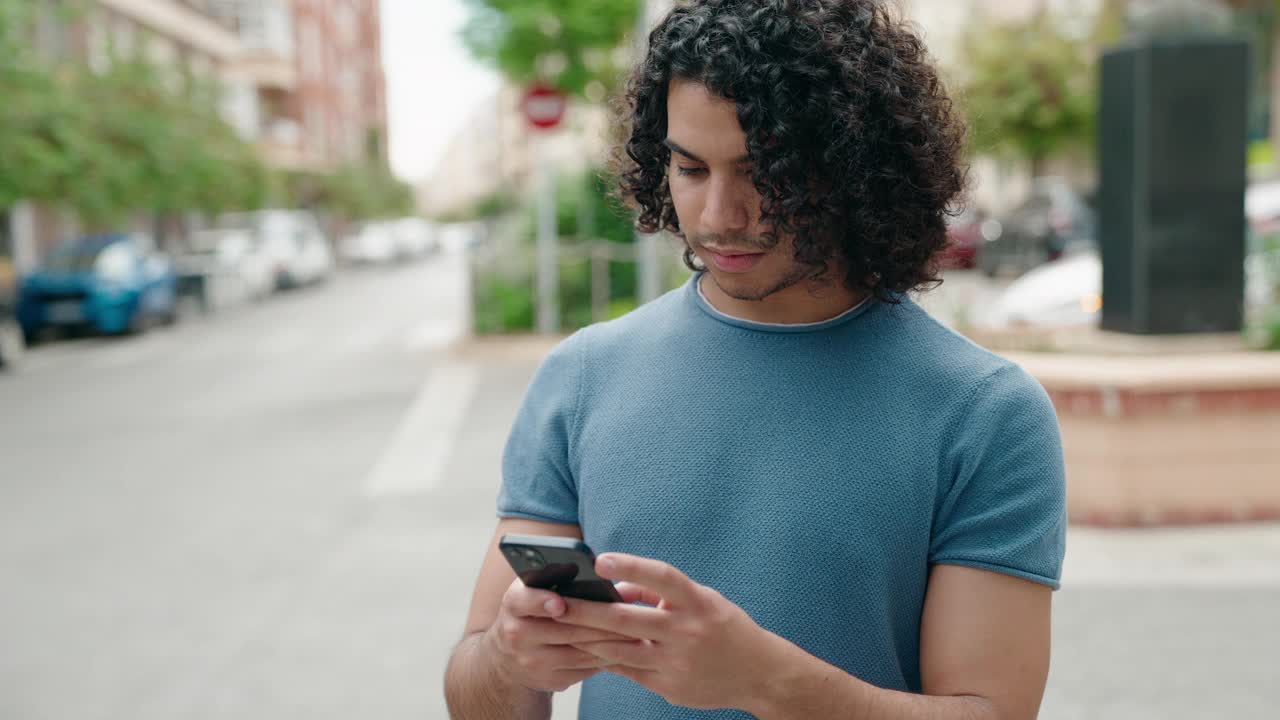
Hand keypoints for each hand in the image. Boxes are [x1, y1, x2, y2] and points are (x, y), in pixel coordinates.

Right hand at [482, 578, 629, 692]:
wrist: (507, 656)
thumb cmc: (531, 610)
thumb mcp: (532, 590)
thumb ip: (555, 578)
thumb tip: (599, 574)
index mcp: (513, 604)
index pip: (525, 600)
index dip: (542, 602)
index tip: (561, 604)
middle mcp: (517, 635)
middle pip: (564, 629)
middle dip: (600, 622)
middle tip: (629, 615)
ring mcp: (532, 662)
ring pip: (579, 651)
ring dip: (610, 642)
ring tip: (637, 633)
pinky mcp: (549, 681)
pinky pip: (584, 669)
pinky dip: (605, 658)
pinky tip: (624, 649)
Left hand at [560, 554, 784, 710]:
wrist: (759, 673)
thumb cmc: (724, 628)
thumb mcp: (701, 600)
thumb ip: (659, 595)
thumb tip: (615, 590)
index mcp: (698, 602)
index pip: (661, 577)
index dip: (630, 567)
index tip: (600, 559)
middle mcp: (687, 631)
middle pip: (627, 619)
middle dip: (586, 611)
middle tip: (555, 602)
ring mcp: (677, 662)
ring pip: (620, 650)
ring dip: (585, 638)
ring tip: (558, 628)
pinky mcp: (669, 686)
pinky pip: (627, 670)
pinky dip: (604, 659)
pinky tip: (583, 650)